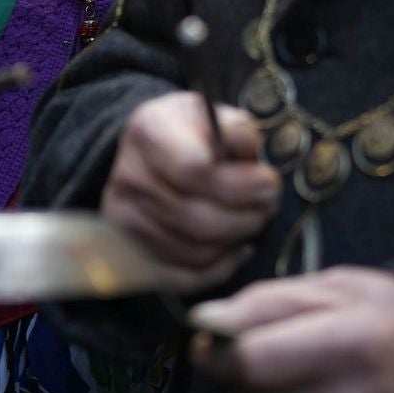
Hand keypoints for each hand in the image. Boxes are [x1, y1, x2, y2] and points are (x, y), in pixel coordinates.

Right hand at [102, 91, 279, 292]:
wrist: (151, 152)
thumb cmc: (193, 134)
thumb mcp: (215, 114)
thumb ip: (237, 129)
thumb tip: (248, 149)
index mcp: (150, 132)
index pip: (193, 170)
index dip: (239, 183)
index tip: (268, 181)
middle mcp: (130, 177)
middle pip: (195, 217)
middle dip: (246, 216)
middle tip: (268, 206)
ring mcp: (125, 219)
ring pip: (195, 251)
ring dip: (236, 240)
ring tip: (252, 220)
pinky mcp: (132, 251)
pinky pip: (183, 278)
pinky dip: (220, 268)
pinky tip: (236, 248)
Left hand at [191, 266, 393, 392]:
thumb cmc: (381, 316)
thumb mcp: (333, 287)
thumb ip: (265, 303)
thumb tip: (205, 320)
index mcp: (357, 342)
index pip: (252, 362)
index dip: (216, 350)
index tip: (208, 339)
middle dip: (233, 372)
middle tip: (255, 349)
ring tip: (294, 372)